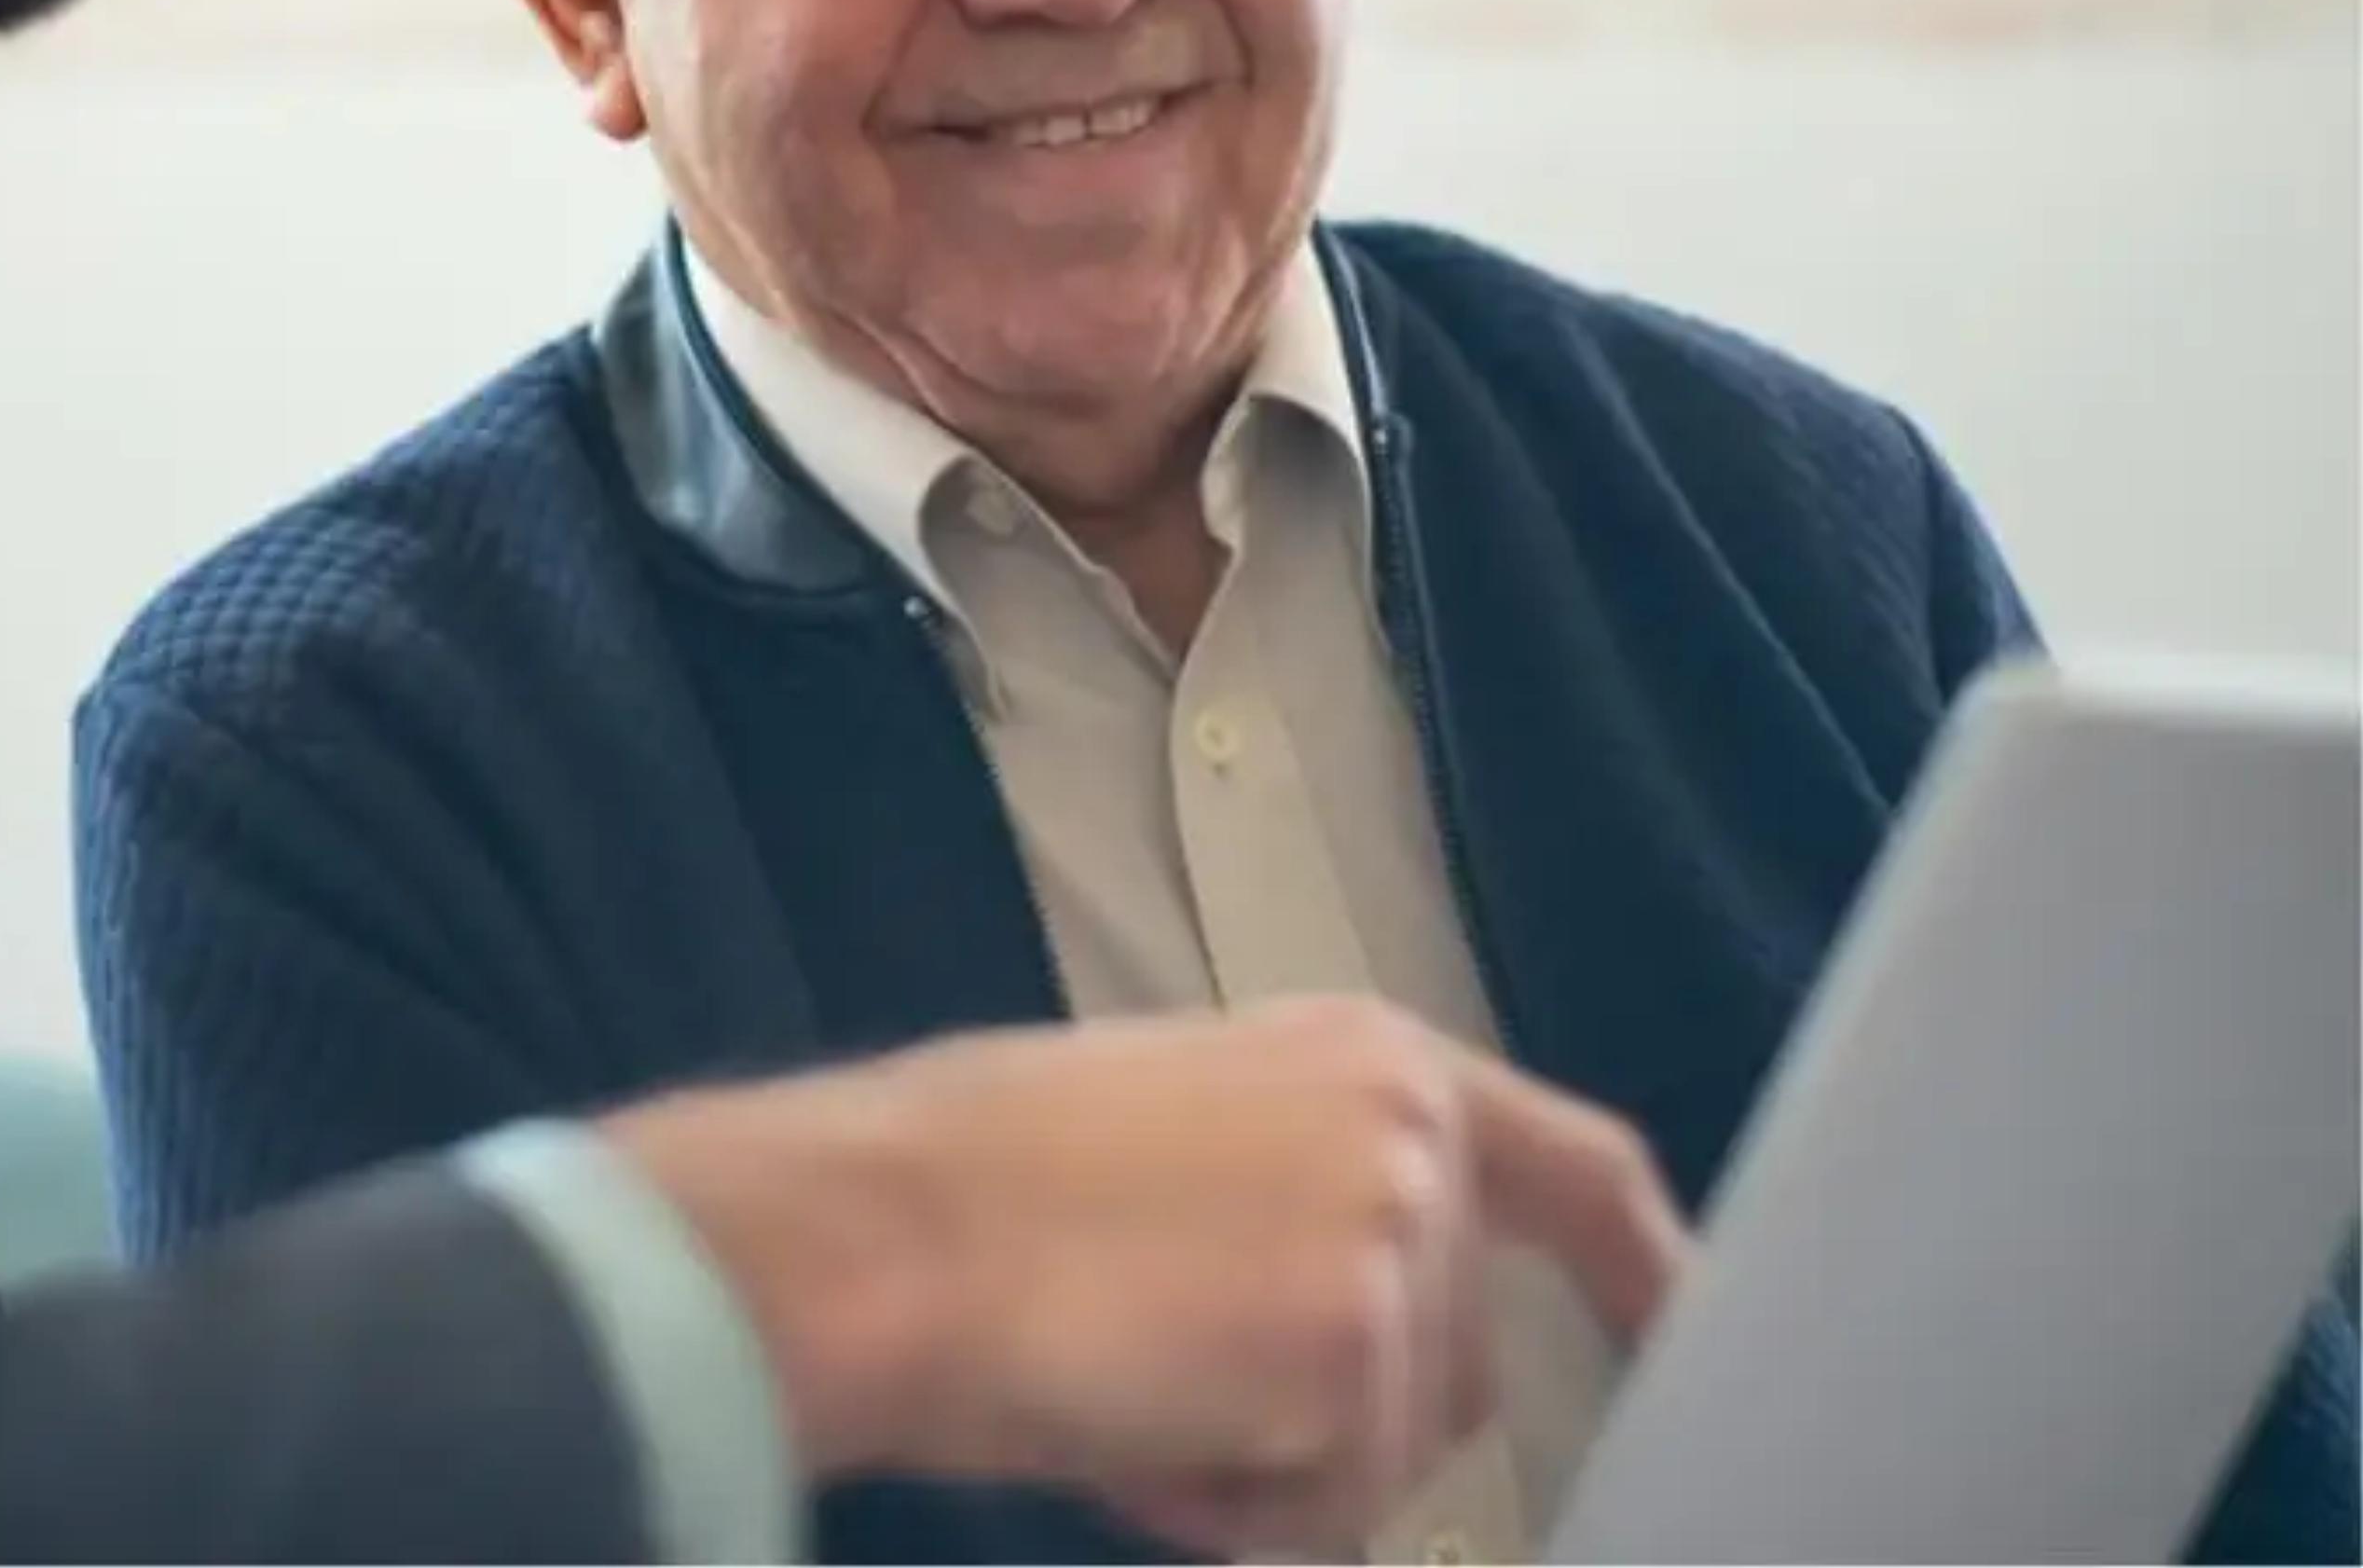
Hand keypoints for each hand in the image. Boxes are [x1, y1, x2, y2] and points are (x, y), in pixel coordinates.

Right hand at [603, 995, 1688, 1558]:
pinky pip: (1326, 1514)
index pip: (1577, 1170)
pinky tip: (1133, 1419)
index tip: (1686, 1333)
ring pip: (1386, 1454)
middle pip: (1455, 1368)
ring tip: (1129, 1376)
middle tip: (1160, 1365)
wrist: (885, 1230)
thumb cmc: (975, 1185)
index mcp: (1368, 1057)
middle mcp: (1411, 1132)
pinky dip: (1229, 1507)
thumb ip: (1311, 1186)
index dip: (1647, 1268)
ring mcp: (1398, 1240)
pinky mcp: (1361, 1354)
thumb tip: (1367, 1319)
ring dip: (1266, 1464)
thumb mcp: (1181, 1124)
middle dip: (1332, 1416)